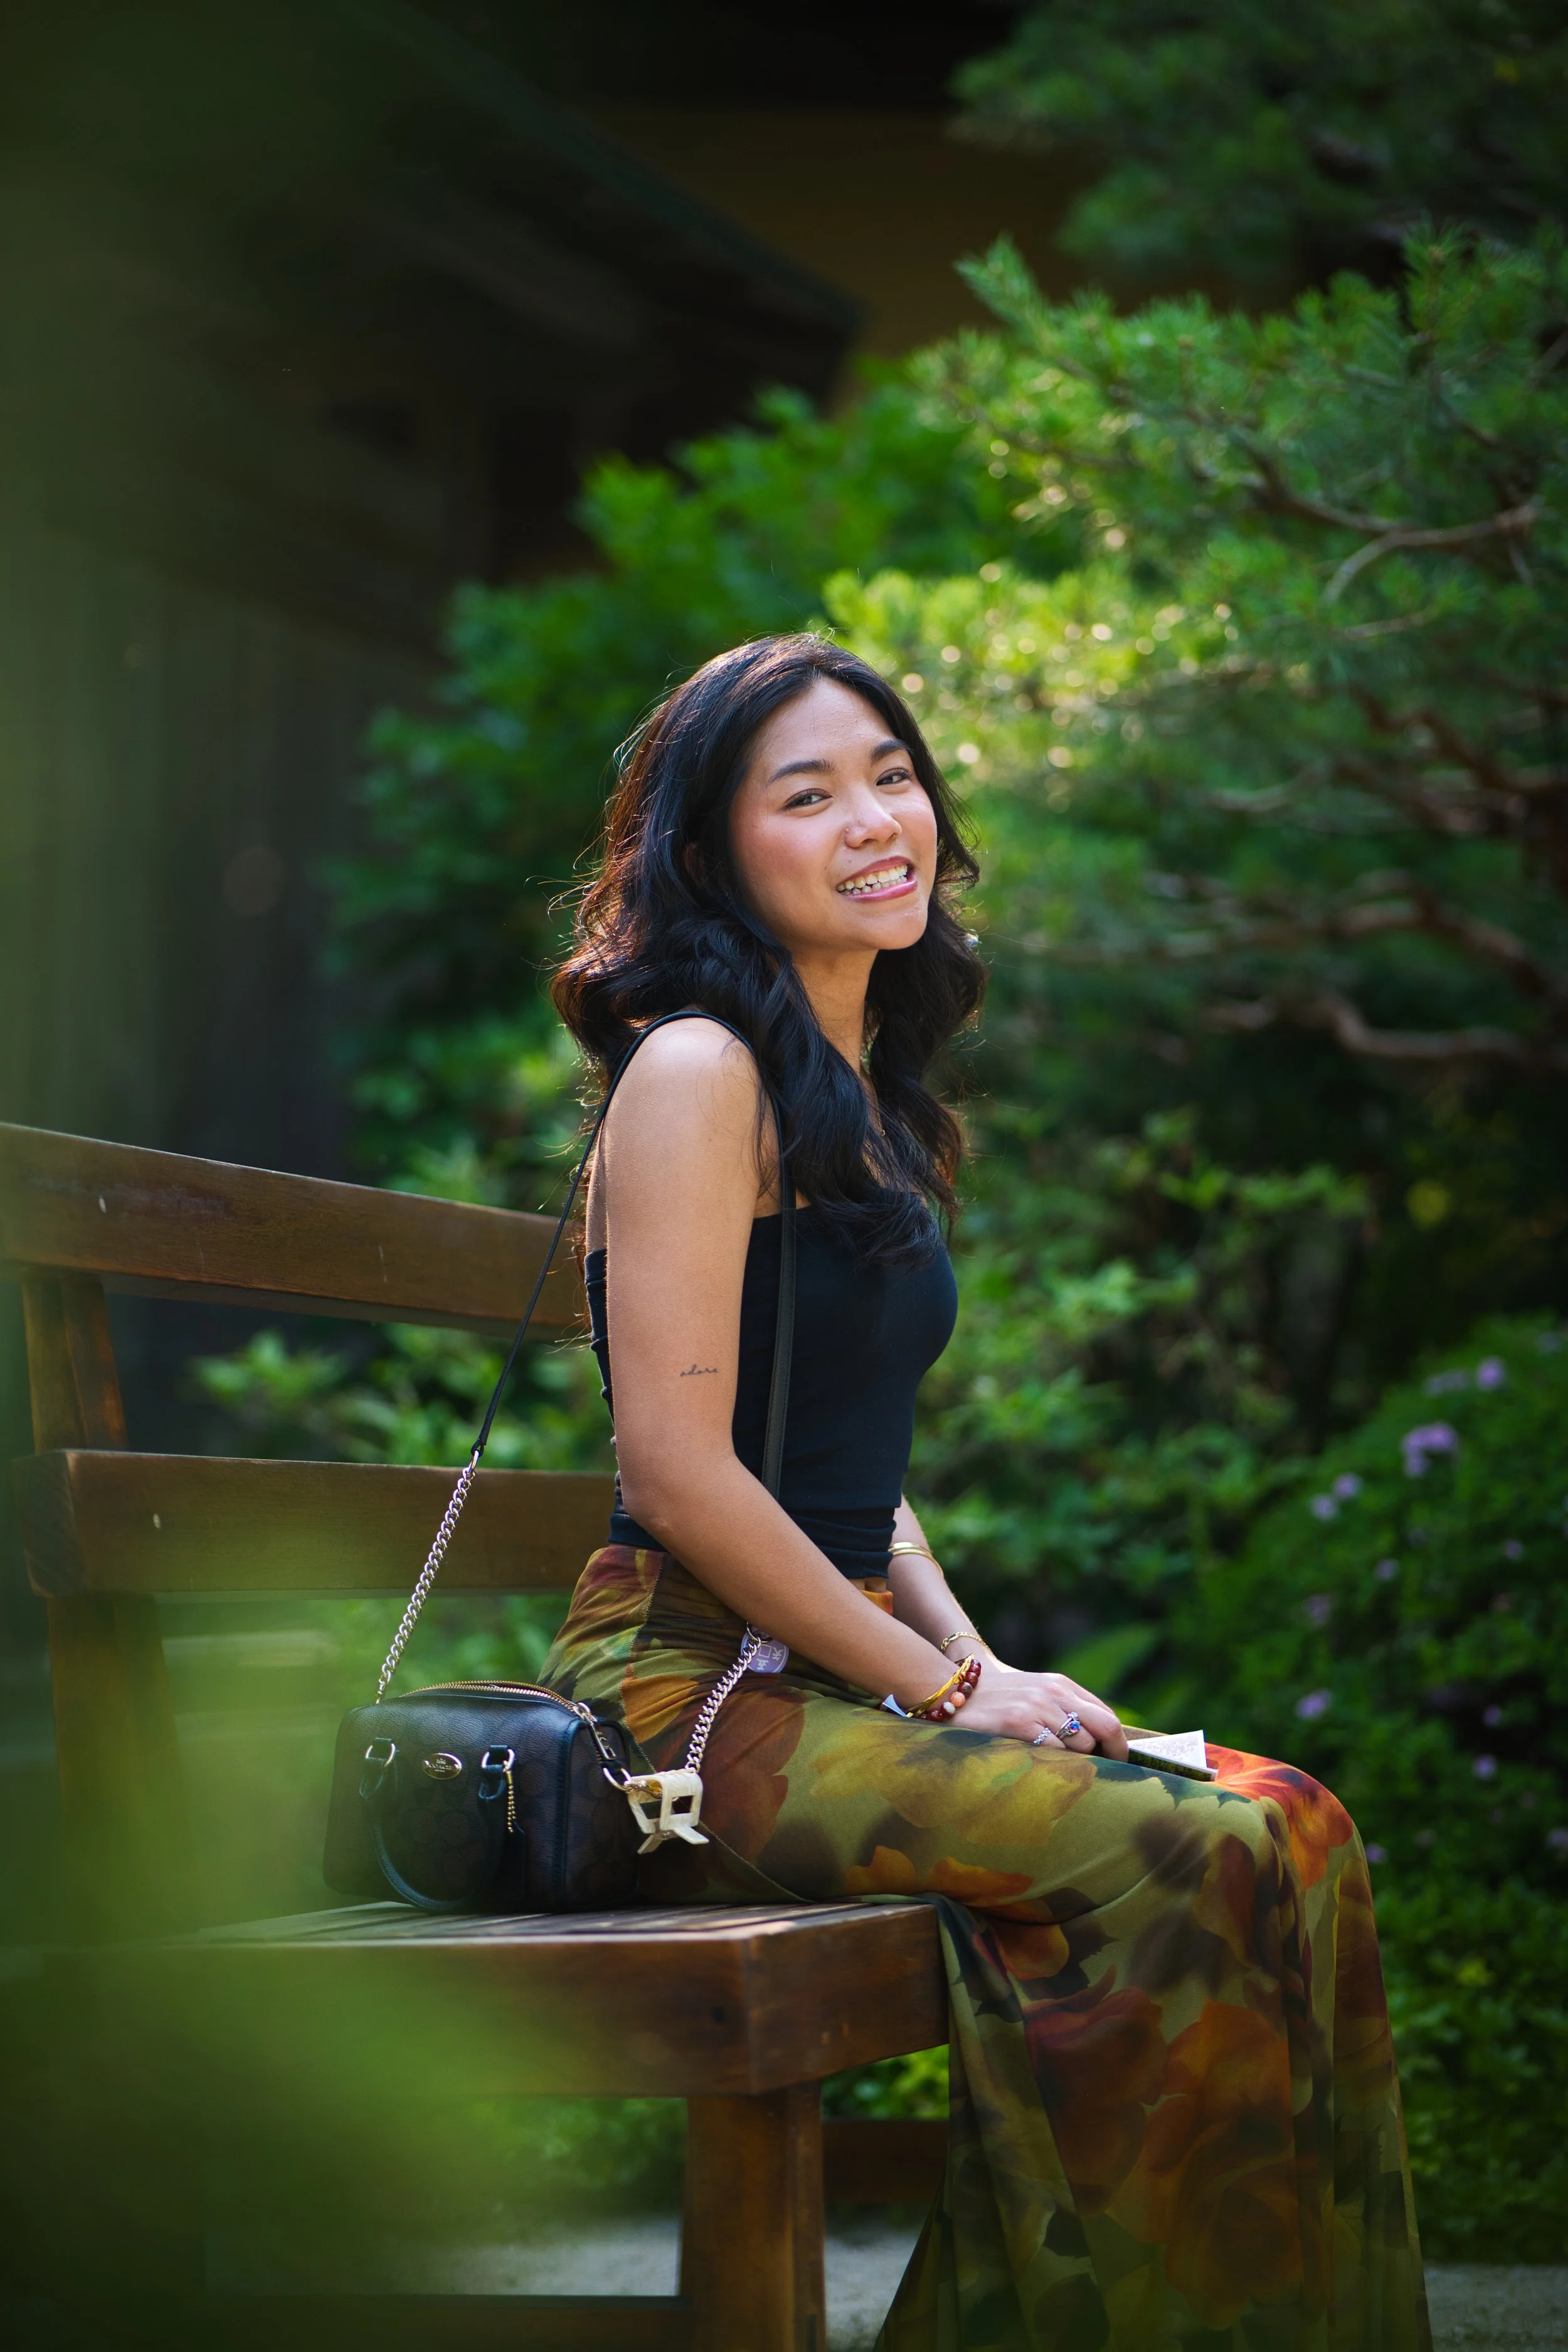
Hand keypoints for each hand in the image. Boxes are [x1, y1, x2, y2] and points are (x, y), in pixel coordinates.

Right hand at [945, 1663, 1128, 1758]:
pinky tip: (1042, 1768)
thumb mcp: (1034, 1693)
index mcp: (1061, 1686)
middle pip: (1106, 1728)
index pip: (1107, 1717)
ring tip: (1064, 1773)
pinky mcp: (1019, 1724)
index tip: (1115, 1764)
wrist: (952, 1688)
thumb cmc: (996, 1698)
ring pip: (1082, 1745)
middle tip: (1109, 1777)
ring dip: (1078, 1763)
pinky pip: (1054, 1752)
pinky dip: (1054, 1765)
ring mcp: (1038, 1708)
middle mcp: (1055, 1693)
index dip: (1117, 1745)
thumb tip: (1095, 1742)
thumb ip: (1063, 1709)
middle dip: (1113, 1756)